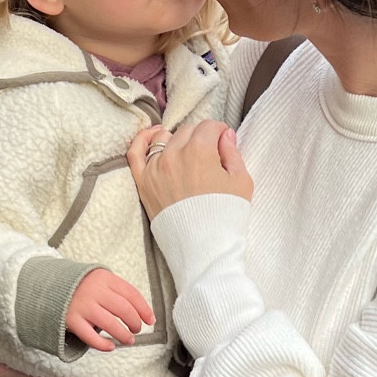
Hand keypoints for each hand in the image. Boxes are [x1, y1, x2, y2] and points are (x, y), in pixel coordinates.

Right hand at [65, 268, 153, 350]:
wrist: (48, 286)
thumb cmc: (80, 286)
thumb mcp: (98, 279)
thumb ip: (115, 290)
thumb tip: (140, 311)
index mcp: (104, 278)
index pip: (132, 294)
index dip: (144, 309)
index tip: (151, 320)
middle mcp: (94, 291)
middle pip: (124, 310)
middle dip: (135, 323)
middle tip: (136, 330)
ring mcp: (82, 306)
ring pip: (111, 324)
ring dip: (124, 335)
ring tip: (128, 340)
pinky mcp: (71, 320)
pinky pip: (91, 337)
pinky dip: (103, 345)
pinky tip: (111, 347)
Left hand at [127, 119, 252, 219]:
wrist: (204, 249)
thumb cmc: (226, 217)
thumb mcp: (241, 182)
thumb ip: (233, 153)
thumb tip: (225, 135)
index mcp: (200, 150)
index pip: (209, 126)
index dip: (220, 133)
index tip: (223, 144)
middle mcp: (174, 154)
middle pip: (187, 131)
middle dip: (200, 138)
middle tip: (209, 156)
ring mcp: (155, 168)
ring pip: (164, 139)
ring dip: (177, 140)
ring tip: (186, 153)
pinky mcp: (143, 182)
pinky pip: (135, 152)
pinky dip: (142, 140)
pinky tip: (153, 136)